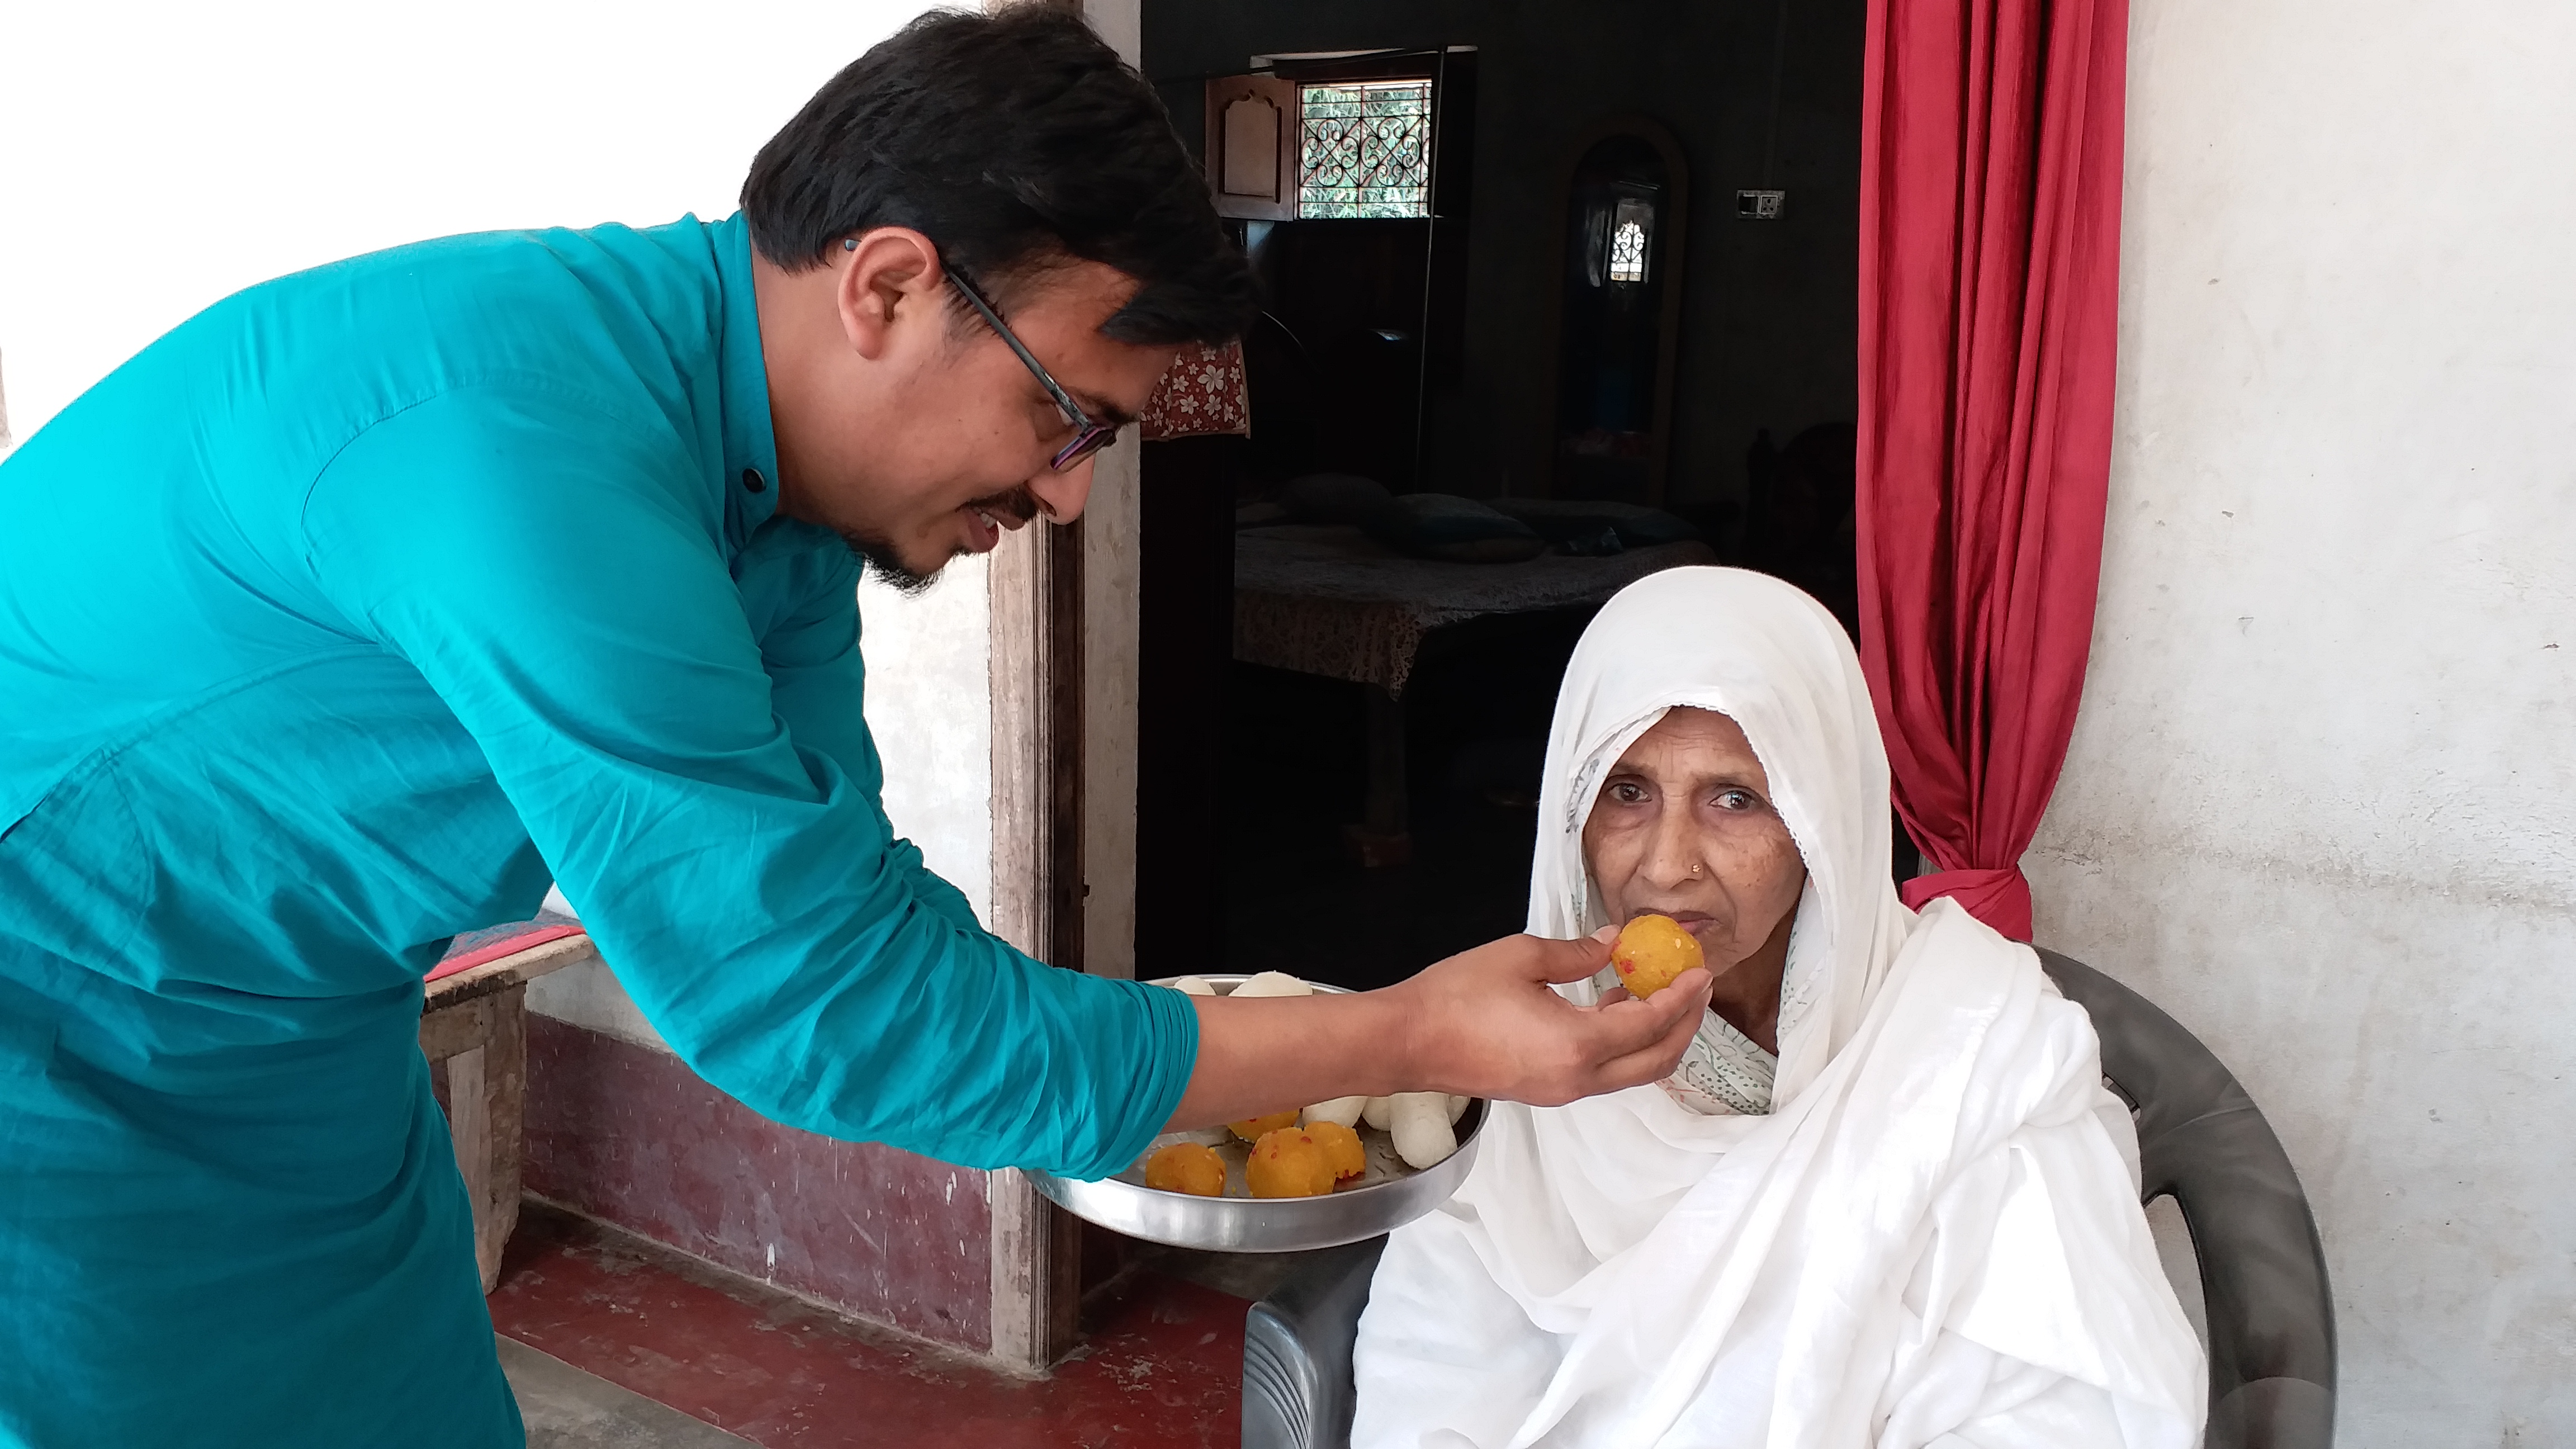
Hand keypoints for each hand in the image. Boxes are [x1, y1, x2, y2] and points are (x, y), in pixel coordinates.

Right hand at [1383, 931, 1711, 1105]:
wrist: (1407, 1043)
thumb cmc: (1456, 998)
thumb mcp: (1520, 957)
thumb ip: (1576, 952)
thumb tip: (1612, 943)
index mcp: (1578, 1045)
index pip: (1650, 1023)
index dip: (1681, 996)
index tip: (1701, 970)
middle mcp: (1578, 1079)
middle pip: (1655, 1061)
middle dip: (1684, 1024)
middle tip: (1695, 987)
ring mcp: (1562, 1091)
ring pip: (1632, 1072)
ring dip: (1655, 1036)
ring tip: (1659, 991)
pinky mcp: (1545, 1090)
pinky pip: (1604, 1072)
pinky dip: (1624, 1044)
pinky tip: (1615, 1008)